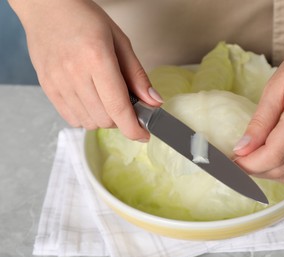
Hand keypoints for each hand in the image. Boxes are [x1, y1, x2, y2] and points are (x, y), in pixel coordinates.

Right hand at [13, 0, 161, 139]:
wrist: (47, 8)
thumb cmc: (85, 19)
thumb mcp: (120, 42)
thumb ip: (137, 75)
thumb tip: (154, 102)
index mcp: (96, 58)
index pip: (118, 107)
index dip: (134, 128)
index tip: (144, 135)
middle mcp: (74, 73)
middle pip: (105, 119)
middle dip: (121, 119)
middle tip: (124, 103)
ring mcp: (57, 83)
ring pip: (89, 122)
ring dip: (104, 118)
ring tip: (105, 97)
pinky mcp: (47, 88)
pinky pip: (71, 119)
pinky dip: (86, 116)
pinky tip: (90, 100)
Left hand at [234, 35, 283, 183]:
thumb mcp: (274, 88)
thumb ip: (259, 122)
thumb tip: (242, 149)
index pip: (275, 153)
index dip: (250, 163)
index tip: (231, 161)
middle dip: (256, 170)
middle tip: (237, 161)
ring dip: (269, 173)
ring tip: (251, 160)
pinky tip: (270, 158)